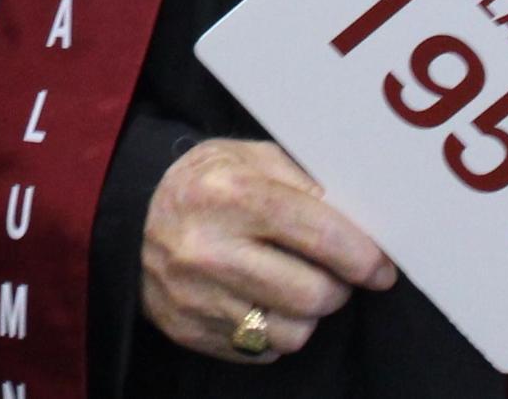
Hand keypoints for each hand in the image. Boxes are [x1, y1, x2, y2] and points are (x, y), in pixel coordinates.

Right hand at [142, 138, 397, 363]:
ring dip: (306, 314)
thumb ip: (305, 185)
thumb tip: (364, 226)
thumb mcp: (249, 158)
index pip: (319, 232)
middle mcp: (208, 247)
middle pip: (314, 294)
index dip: (363, 255)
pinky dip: (270, 330)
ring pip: (292, 332)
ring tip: (291, 285)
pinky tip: (257, 300)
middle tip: (333, 273)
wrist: (127, 217)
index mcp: (229, 193)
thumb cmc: (205, 184)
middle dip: (338, 287)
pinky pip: (260, 350)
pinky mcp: (188, 330)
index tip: (380, 267)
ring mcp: (195, 295)